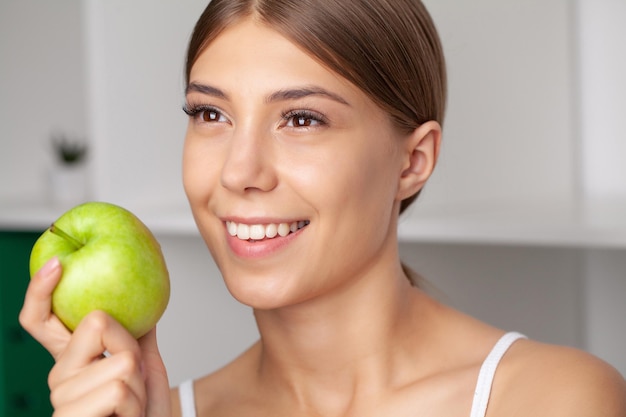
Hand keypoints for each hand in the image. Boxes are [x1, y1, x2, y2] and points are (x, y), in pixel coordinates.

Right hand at [19, 257, 171, 416]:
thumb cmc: (144, 412)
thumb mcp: (145, 367)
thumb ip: (137, 335)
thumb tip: (146, 298)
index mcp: (70, 360)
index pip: (38, 320)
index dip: (40, 290)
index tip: (56, 264)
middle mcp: (58, 377)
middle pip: (99, 323)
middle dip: (132, 348)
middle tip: (133, 377)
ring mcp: (61, 402)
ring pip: (119, 361)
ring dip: (140, 385)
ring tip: (132, 405)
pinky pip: (117, 390)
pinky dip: (136, 404)